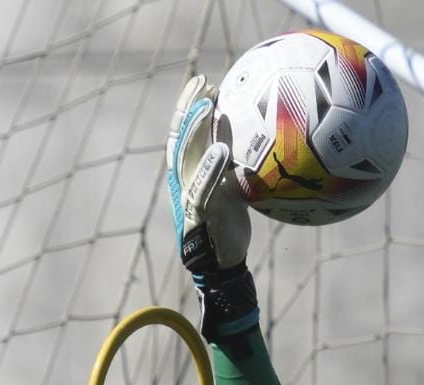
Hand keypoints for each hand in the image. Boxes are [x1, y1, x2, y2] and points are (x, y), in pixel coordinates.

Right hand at [166, 75, 256, 338]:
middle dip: (188, 107)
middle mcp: (183, 178)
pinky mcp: (199, 212)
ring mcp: (188, 194)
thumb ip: (232, 160)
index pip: (184, 132)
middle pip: (180, 135)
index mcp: (189, 171)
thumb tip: (242, 133)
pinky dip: (210, 166)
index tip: (201, 82)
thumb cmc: (228, 223)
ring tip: (208, 105)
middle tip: (202, 83)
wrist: (221, 262)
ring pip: (186, 155)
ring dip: (196, 128)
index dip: (189, 106)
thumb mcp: (232, 186)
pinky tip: (222, 147)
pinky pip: (202, 185)